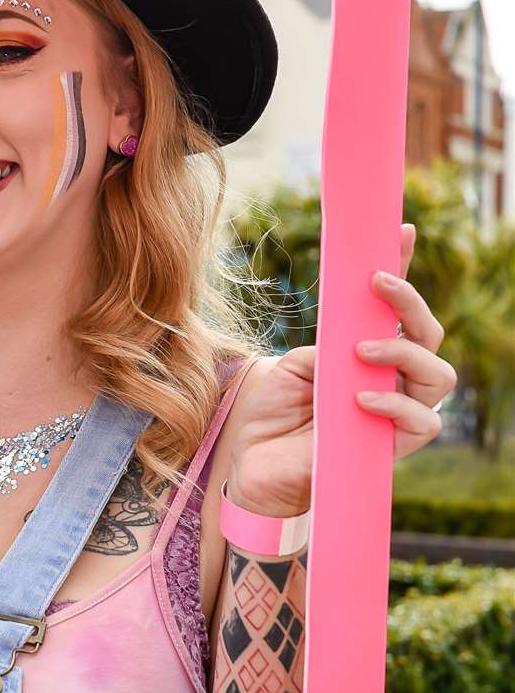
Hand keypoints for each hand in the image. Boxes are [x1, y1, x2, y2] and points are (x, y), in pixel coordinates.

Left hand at [227, 224, 456, 516]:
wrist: (254, 462)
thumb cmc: (274, 411)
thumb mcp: (295, 362)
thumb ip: (329, 344)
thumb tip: (358, 335)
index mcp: (368, 349)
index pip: (395, 307)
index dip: (404, 268)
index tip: (402, 230)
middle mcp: (391, 377)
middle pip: (430, 335)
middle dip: (411, 303)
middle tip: (378, 283)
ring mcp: (396, 410)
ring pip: (439, 375)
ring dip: (402, 352)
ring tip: (361, 351)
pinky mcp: (392, 448)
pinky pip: (423, 423)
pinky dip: (395, 404)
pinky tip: (362, 398)